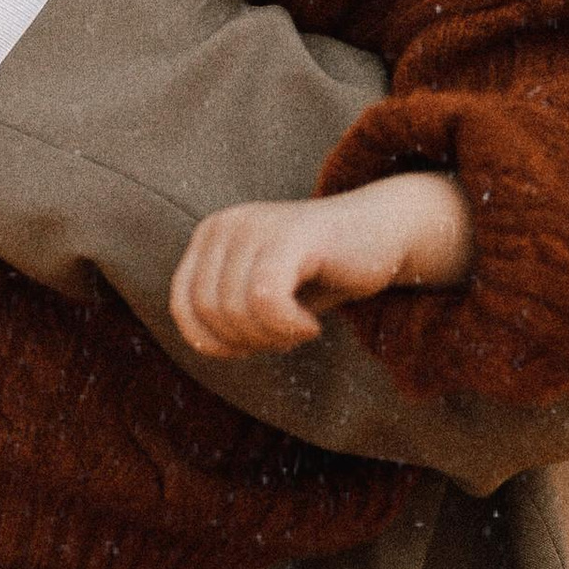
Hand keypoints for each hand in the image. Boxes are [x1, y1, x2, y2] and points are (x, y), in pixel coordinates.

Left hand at [169, 172, 474, 355]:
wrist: (384, 234)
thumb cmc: (321, 271)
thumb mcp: (260, 293)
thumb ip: (225, 311)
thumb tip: (200, 344)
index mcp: (211, 235)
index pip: (184, 306)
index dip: (214, 341)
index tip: (253, 344)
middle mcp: (226, 224)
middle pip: (209, 311)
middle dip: (247, 340)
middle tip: (285, 337)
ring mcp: (256, 226)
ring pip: (235, 310)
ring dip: (270, 337)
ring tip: (299, 329)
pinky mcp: (290, 236)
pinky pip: (265, 300)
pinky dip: (287, 327)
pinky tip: (310, 326)